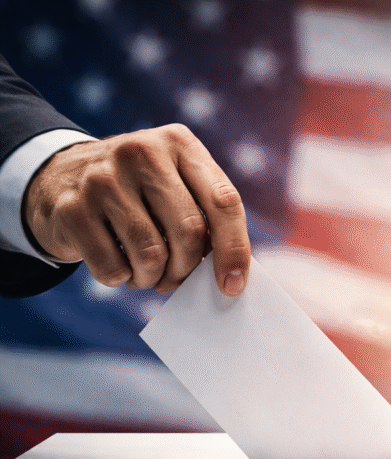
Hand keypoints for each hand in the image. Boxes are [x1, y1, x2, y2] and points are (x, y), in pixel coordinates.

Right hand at [23, 123, 249, 295]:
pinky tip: (118, 266)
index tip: (233, 285)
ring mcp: (102, 179)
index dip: (233, 249)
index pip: (224, 201)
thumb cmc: (136, 191)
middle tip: (176, 279)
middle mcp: (141, 153)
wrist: (57, 176)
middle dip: (187, 268)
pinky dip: (121, 279)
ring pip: (151, 254)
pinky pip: (113, 267)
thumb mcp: (173, 181)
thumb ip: (205, 213)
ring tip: (146, 274)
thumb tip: (229, 271)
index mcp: (178, 143)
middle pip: (189, 231)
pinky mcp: (71, 208)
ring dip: (153, 278)